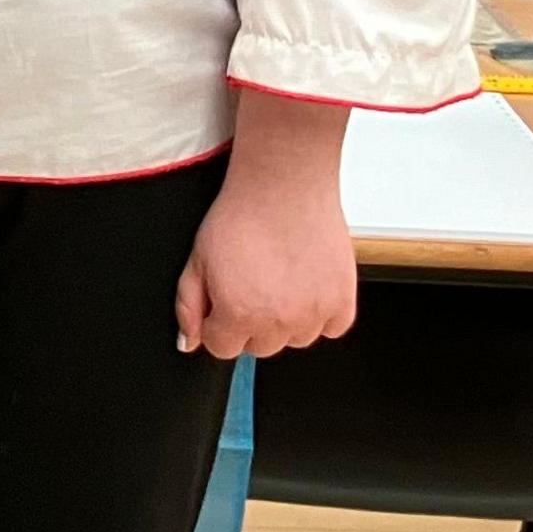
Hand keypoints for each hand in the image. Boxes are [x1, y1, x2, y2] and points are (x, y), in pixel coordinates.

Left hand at [176, 91, 358, 358]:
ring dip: (287, 320)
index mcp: (239, 314)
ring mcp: (315, 313)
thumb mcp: (197, 260)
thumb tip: (189, 343)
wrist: (284, 183)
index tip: (225, 299)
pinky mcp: (343, 301)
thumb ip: (189, 306)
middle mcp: (279, 321)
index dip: (219, 322)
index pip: (223, 348)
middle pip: (260, 347)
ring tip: (281, 279)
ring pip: (295, 339)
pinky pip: (332, 328)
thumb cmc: (240, 215)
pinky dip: (321, 313)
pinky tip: (306, 284)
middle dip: (251, 322)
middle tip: (253, 283)